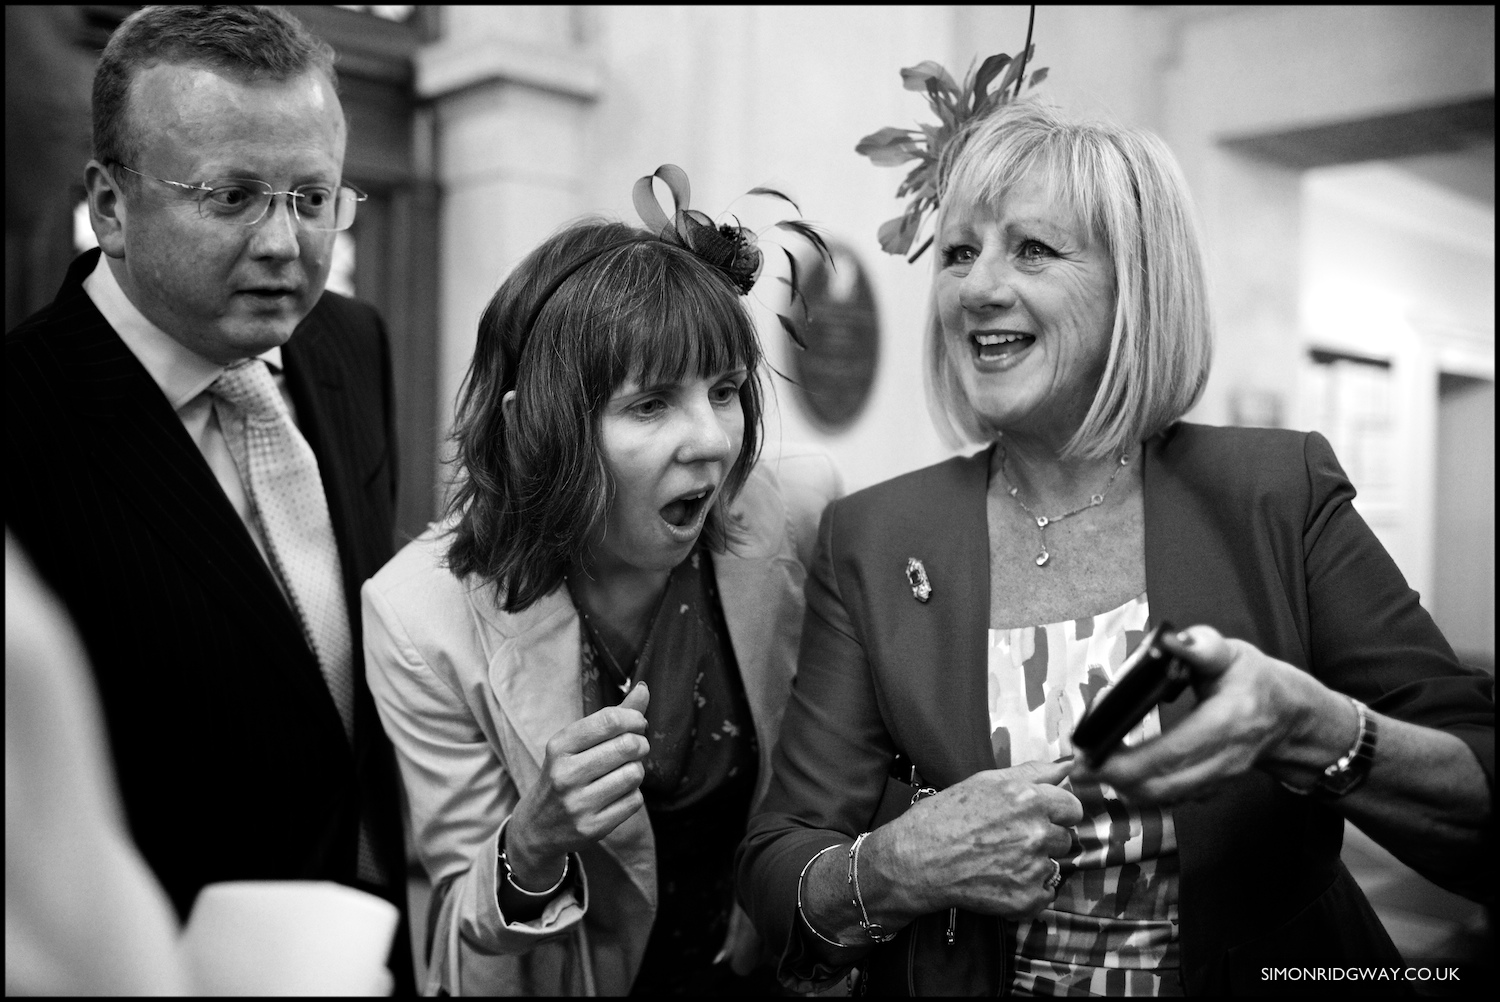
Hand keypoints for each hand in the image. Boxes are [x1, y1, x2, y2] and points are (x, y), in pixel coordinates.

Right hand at [504, 682, 650, 888]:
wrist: (538, 827)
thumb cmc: (565, 774)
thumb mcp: (577, 743)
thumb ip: (612, 716)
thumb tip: (644, 688)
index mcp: (559, 746)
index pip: (610, 720)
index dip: (635, 719)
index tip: (637, 724)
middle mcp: (565, 775)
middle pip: (628, 746)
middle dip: (640, 744)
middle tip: (635, 748)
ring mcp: (578, 804)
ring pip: (634, 774)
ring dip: (636, 771)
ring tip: (623, 773)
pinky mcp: (592, 828)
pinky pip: (634, 801)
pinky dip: (633, 795)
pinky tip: (617, 795)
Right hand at [875, 760, 1083, 919]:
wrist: (915, 861)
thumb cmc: (943, 817)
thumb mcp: (985, 782)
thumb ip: (1033, 772)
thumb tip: (1069, 764)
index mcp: (1029, 799)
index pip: (1072, 807)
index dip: (1055, 812)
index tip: (1039, 817)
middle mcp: (1036, 832)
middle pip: (1065, 837)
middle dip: (1044, 838)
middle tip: (1011, 839)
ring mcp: (1033, 868)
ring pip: (1054, 865)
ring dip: (1035, 864)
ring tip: (1002, 860)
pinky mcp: (1027, 898)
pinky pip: (1045, 893)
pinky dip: (1028, 890)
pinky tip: (1002, 880)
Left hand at [1071, 625, 1355, 804]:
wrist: (1293, 721)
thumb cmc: (1257, 682)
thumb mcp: (1233, 654)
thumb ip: (1200, 646)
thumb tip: (1169, 640)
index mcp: (1229, 722)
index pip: (1174, 751)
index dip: (1129, 761)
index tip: (1093, 756)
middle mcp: (1225, 759)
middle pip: (1162, 784)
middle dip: (1114, 778)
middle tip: (1077, 764)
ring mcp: (1219, 780)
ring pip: (1163, 798)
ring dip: (1122, 787)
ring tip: (1089, 768)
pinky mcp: (1211, 790)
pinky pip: (1170, 799)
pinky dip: (1139, 790)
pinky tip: (1116, 774)